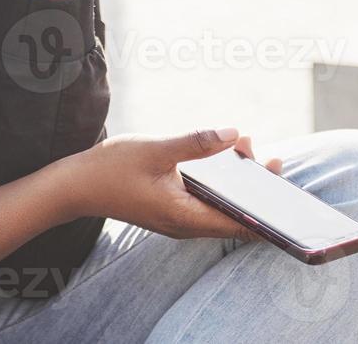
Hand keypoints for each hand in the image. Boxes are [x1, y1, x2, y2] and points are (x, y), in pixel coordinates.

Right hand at [63, 129, 283, 241]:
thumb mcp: (156, 149)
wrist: (73, 186)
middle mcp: (184, 224)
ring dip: (235, 181)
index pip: (239, 224)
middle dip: (254, 187)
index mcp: (185, 216)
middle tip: (265, 156)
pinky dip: (217, 182)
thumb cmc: (110, 169)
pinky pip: (203, 201)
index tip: (285, 191)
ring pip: (218, 206)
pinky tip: (219, 158)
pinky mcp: (169, 210)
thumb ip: (197, 143)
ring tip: (245, 148)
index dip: (267, 212)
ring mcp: (176, 219)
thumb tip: (234, 133)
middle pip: (233, 215)